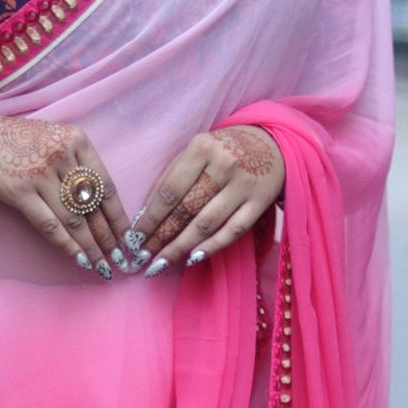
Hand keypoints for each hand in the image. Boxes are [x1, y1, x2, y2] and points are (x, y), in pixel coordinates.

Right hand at [0, 107, 139, 273]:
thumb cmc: (13, 142)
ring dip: (91, 247)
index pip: (107, 186)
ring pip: (75, 220)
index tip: (129, 239)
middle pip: (94, 206)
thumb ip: (75, 165)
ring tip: (103, 265)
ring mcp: (41, 174)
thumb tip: (98, 206)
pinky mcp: (20, 192)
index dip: (120, 217)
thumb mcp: (52, 141)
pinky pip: (50, 225)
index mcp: (77, 141)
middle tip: (122, 259)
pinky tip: (79, 259)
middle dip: (110, 237)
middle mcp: (63, 156)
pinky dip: (67, 245)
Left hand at [137, 124, 284, 268]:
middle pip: (186, 209)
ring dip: (180, 247)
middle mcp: (224, 165)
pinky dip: (212, 246)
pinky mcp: (260, 202)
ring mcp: (244, 185)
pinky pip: (233, 230)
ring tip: (160, 263)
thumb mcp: (196, 151)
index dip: (150, 218)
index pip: (169, 190)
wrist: (272, 144)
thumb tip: (146, 213)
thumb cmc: (223, 150)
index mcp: (201, 148)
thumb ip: (171, 177)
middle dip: (161, 236)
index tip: (134, 238)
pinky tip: (193, 258)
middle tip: (143, 256)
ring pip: (207, 223)